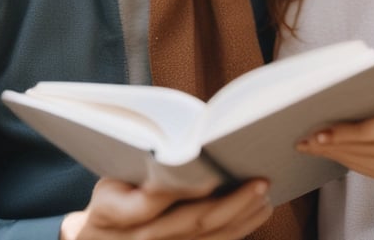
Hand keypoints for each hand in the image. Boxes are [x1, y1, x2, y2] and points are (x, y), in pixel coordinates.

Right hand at [60, 177, 272, 239]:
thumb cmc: (108, 200)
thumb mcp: (109, 180)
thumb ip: (140, 166)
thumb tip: (178, 143)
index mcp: (116, 213)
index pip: (151, 202)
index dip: (182, 189)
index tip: (211, 173)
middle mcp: (143, 238)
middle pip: (193, 221)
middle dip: (231, 201)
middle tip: (259, 180)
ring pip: (209, 237)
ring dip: (242, 216)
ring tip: (265, 194)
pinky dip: (239, 230)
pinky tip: (258, 212)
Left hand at [297, 107, 373, 235]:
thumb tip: (334, 92)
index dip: (349, 131)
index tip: (321, 129)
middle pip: (367, 146)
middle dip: (333, 142)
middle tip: (306, 138)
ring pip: (362, 159)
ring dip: (332, 152)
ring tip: (308, 144)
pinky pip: (363, 169)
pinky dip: (341, 159)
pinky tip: (324, 152)